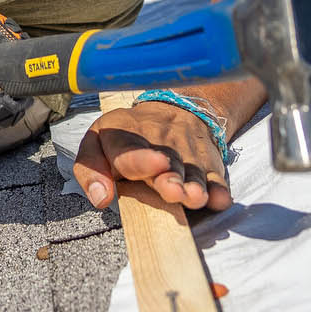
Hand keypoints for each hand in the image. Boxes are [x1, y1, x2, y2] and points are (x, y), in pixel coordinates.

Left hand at [72, 101, 229, 213]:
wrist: (174, 111)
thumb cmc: (127, 136)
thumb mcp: (97, 142)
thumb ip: (90, 169)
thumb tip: (100, 198)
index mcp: (125, 138)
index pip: (129, 150)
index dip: (141, 159)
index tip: (157, 164)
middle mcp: (159, 147)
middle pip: (166, 164)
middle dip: (169, 178)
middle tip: (173, 191)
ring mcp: (186, 156)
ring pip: (192, 173)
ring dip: (195, 186)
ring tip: (196, 197)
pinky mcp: (208, 166)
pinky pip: (215, 178)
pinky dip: (219, 189)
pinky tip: (220, 199)